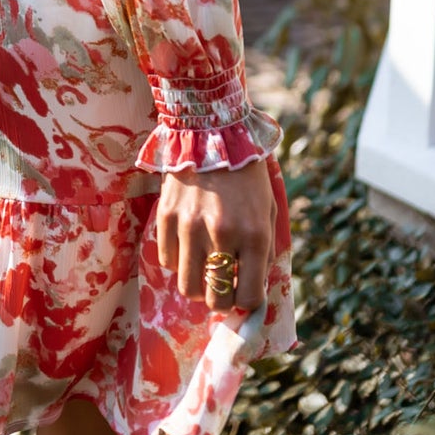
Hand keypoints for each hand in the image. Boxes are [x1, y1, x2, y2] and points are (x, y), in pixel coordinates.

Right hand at [156, 157, 275, 313]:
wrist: (212, 133)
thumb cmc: (247, 176)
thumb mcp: (268, 212)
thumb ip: (263, 252)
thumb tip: (250, 289)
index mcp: (254, 234)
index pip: (249, 296)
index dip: (248, 301)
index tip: (245, 291)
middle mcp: (221, 234)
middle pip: (215, 299)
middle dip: (221, 298)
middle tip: (223, 283)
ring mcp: (189, 226)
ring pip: (187, 286)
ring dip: (198, 283)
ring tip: (204, 266)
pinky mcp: (166, 216)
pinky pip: (167, 261)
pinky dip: (179, 261)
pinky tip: (188, 244)